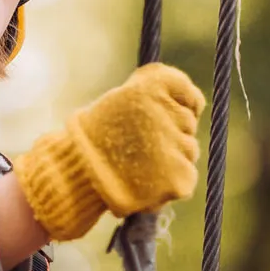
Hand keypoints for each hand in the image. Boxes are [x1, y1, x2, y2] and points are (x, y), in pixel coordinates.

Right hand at [10, 63, 203, 240]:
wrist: (76, 175)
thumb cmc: (95, 136)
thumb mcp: (120, 100)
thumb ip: (154, 96)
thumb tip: (192, 104)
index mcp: (152, 90)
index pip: (191, 96)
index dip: (188, 106)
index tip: (177, 114)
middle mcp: (167, 115)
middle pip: (188, 125)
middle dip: (171, 134)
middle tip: (140, 145)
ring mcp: (177, 148)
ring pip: (188, 151)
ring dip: (171, 157)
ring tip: (138, 164)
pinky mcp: (180, 177)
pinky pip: (186, 175)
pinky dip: (170, 180)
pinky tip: (146, 180)